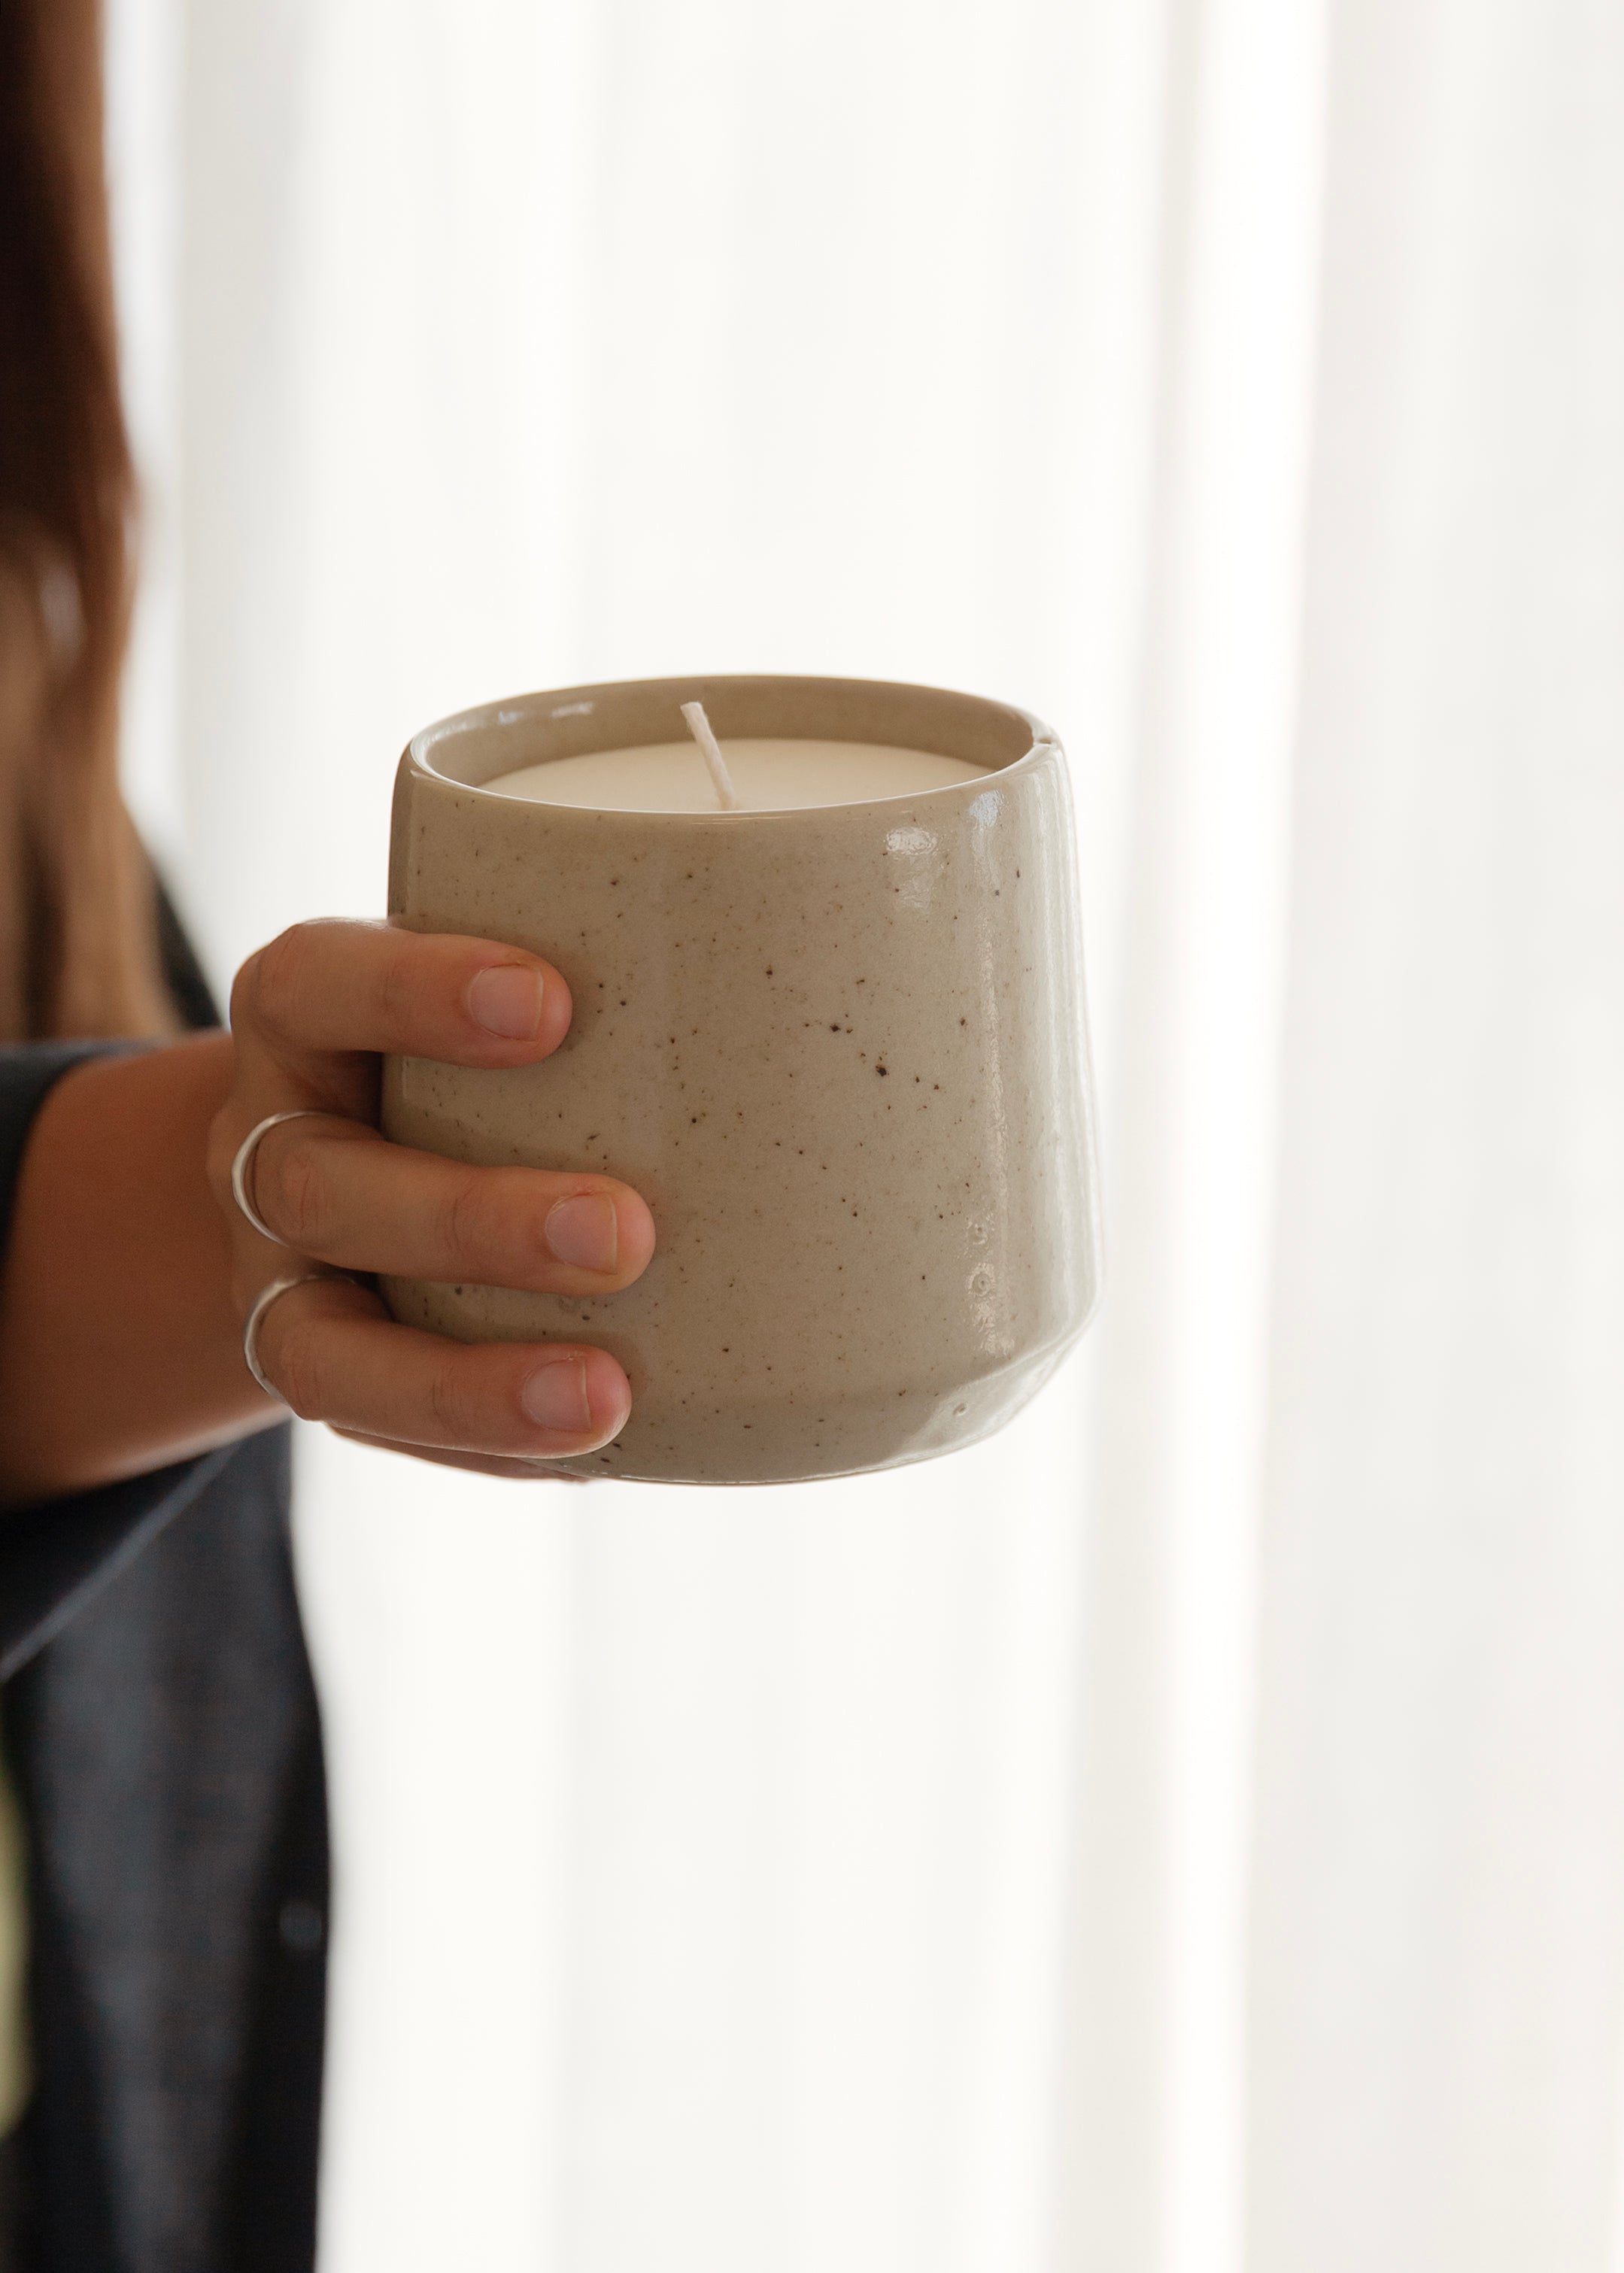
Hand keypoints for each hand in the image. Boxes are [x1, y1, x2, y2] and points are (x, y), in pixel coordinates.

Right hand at [207, 920, 653, 1476]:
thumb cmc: (482, 1053)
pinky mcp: (322, 1367)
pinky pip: (376, 1432)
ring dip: (468, 1372)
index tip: (552, 1001)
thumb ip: (633, 983)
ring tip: (604, 1391)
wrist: (346, 1164)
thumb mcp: (514, 979)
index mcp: (310, 1014)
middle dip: (473, 1216)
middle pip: (322, 1182)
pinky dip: (483, 1442)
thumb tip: (910, 996)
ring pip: (322, 1341)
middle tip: (628, 1231)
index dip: (414, 992)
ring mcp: (277, 1272)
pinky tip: (592, 1445)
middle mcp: (268, 1142)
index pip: (321, 983)